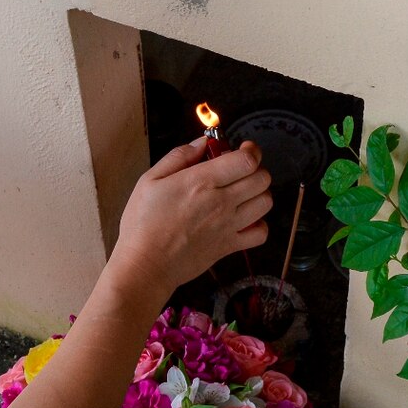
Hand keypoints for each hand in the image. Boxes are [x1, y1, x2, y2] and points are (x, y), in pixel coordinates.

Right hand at [105, 139, 271, 305]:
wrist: (145, 265)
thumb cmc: (142, 223)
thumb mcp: (150, 180)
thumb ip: (178, 157)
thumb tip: (202, 142)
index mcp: (201, 181)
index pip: (246, 160)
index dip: (250, 150)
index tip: (243, 149)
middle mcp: (221, 202)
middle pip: (262, 178)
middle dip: (255, 169)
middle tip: (240, 170)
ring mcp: (228, 225)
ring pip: (265, 202)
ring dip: (259, 193)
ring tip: (242, 193)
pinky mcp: (229, 246)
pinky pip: (261, 233)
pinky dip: (259, 224)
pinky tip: (244, 220)